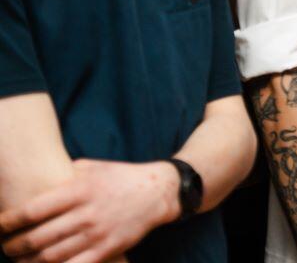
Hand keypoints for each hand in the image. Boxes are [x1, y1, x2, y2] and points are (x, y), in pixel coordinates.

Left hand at [0, 159, 178, 262]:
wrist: (158, 192)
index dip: (8, 221)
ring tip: (17, 261)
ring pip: (51, 257)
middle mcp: (87, 213)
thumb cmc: (119, 177)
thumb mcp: (91, 167)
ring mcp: (97, 233)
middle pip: (37, 238)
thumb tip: (34, 180)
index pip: (33, 210)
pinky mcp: (108, 249)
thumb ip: (63, 174)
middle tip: (3, 247)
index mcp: (80, 189)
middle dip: (12, 246)